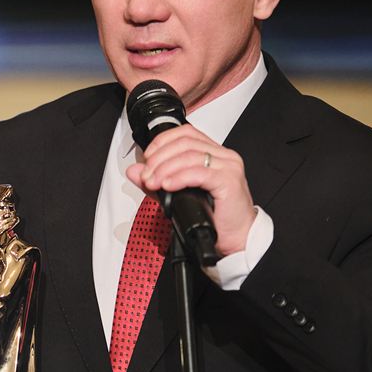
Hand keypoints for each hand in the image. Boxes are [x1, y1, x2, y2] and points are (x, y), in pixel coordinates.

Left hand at [126, 124, 256, 256]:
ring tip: (153, 183)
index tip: (147, 158)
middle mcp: (223, 156)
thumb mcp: (178, 195)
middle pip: (185, 142)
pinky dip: (179, 178)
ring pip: (190, 155)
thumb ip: (156, 180)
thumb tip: (134, 171)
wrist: (237, 238)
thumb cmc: (215, 216)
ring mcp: (228, 167)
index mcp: (214, 153)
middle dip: (159, 158)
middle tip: (146, 175)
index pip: (185, 133)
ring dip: (165, 168)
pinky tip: (167, 185)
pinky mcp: (229, 181)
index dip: (162, 142)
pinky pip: (199, 173)